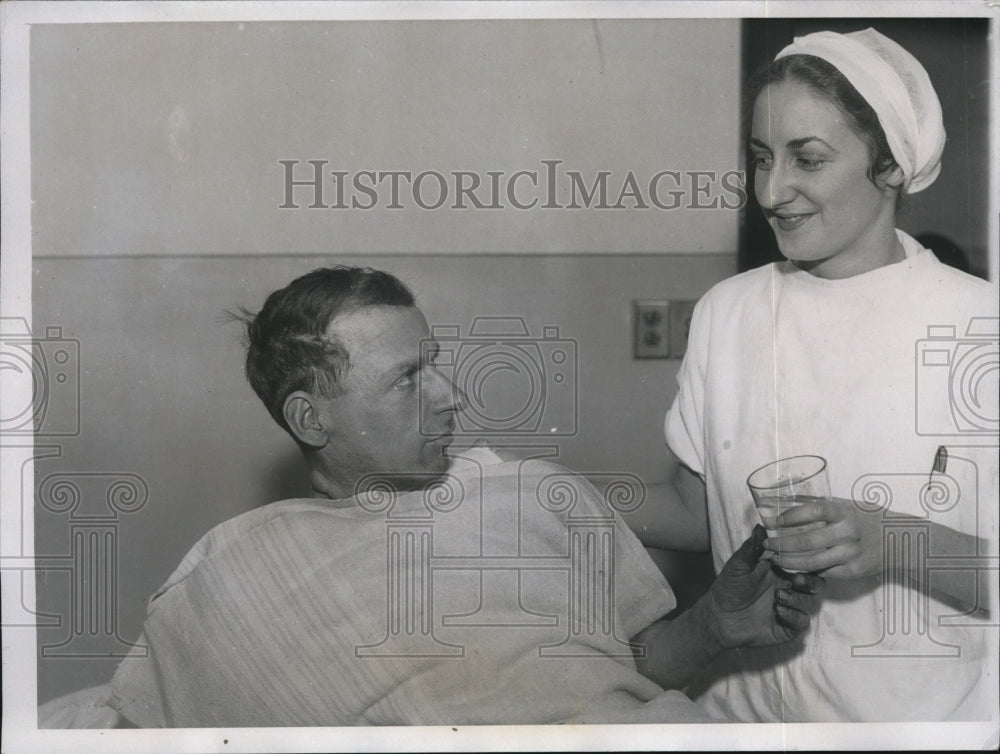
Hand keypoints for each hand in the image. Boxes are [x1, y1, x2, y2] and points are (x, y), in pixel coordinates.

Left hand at [702, 525, 824, 648]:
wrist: (719, 616)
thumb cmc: (729, 586)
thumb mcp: (740, 564)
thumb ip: (752, 548)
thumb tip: (761, 526)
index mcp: (783, 570)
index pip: (806, 562)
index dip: (810, 560)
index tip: (803, 557)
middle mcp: (791, 588)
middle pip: (816, 583)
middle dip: (811, 582)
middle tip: (797, 580)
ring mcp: (791, 607)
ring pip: (810, 602)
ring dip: (798, 599)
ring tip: (779, 595)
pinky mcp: (788, 627)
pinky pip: (802, 622)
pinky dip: (794, 616)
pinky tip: (779, 610)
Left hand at [766, 497, 882, 577]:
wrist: (898, 540)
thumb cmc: (867, 518)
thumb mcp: (848, 504)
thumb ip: (821, 504)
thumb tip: (785, 496)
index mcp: (845, 511)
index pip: (813, 510)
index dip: (791, 516)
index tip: (774, 522)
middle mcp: (848, 532)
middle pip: (807, 540)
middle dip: (781, 544)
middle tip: (766, 544)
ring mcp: (851, 554)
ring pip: (812, 561)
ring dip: (789, 561)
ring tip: (774, 559)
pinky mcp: (852, 571)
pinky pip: (823, 572)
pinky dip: (805, 570)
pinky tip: (792, 568)